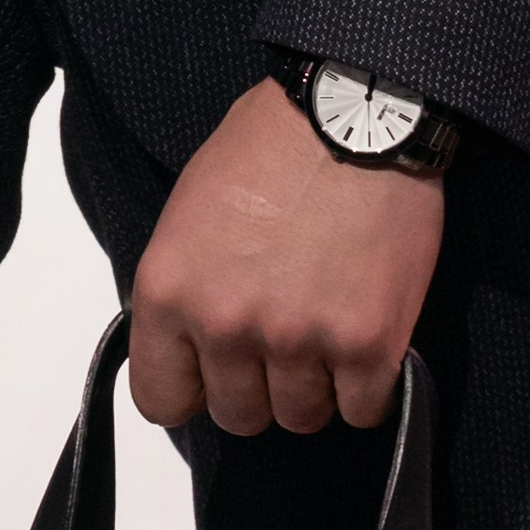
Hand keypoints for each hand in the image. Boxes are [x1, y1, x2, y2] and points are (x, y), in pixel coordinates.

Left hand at [129, 75, 444, 433]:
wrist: (357, 111)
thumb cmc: (271, 148)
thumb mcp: (188, 215)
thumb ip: (183, 293)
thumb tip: (189, 353)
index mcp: (169, 293)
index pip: (161, 401)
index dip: (193, 390)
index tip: (214, 373)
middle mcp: (226, 325)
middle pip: (238, 416)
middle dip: (260, 387)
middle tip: (284, 338)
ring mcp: (298, 339)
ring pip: (301, 417)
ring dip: (316, 386)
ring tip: (328, 330)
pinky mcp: (367, 343)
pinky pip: (363, 410)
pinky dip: (368, 387)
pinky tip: (367, 342)